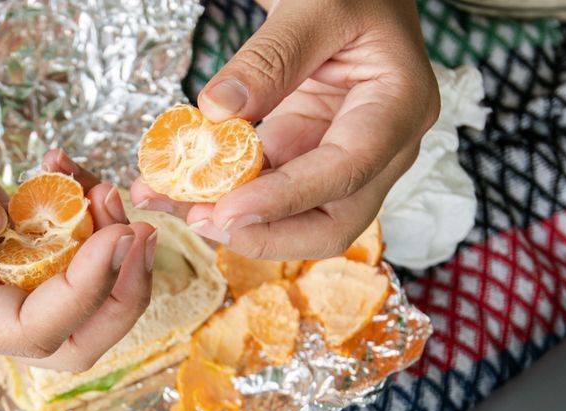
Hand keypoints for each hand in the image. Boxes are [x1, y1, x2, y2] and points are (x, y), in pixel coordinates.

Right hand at [0, 105, 154, 370]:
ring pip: (86, 294)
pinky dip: (88, 208)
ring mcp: (3, 274)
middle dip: (121, 295)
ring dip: (113, 247)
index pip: (30, 332)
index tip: (112, 237)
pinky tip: (67, 162)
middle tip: (138, 231)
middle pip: (75, 339)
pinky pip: (74, 243)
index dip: (81, 295)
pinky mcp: (18, 240)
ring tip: (105, 187)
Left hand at [131, 0, 437, 261]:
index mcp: (398, 107)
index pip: (346, 172)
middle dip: (263, 232)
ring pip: (291, 214)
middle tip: (199, 220)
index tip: (228, 212)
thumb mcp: (316, 6)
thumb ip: (270, 58)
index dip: (286, 200)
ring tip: (166, 199)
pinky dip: (222, 190)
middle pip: (331, 221)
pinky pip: (265, 186)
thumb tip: (218, 110)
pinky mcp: (306, 153)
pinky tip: (174, 184)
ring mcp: (343, 155)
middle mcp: (381, 146)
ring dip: (230, 216)